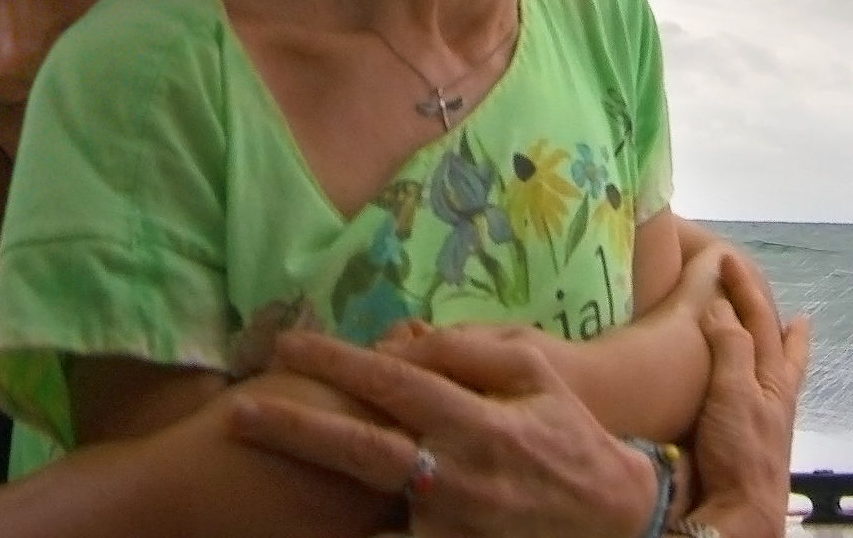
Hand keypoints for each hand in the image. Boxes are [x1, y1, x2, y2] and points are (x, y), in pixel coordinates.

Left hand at [229, 328, 657, 537]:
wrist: (613, 520)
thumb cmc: (569, 434)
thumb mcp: (535, 372)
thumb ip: (468, 350)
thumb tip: (402, 336)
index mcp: (480, 420)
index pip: (395, 382)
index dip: (338, 360)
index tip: (288, 343)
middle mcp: (460, 475)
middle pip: (362, 449)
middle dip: (297, 428)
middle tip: (240, 412)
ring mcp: (452, 525)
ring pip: (367, 508)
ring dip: (312, 487)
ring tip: (261, 456)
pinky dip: (350, 534)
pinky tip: (304, 523)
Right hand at [686, 256, 810, 537]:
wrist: (743, 511)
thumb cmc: (742, 452)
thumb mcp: (734, 391)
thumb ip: (731, 347)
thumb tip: (722, 306)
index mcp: (773, 377)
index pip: (760, 320)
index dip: (744, 288)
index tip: (727, 260)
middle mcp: (775, 396)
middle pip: (782, 348)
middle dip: (780, 323)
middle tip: (787, 308)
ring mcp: (766, 419)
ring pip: (774, 371)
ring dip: (775, 349)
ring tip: (782, 338)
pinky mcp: (752, 440)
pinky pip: (758, 395)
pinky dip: (758, 379)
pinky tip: (751, 390)